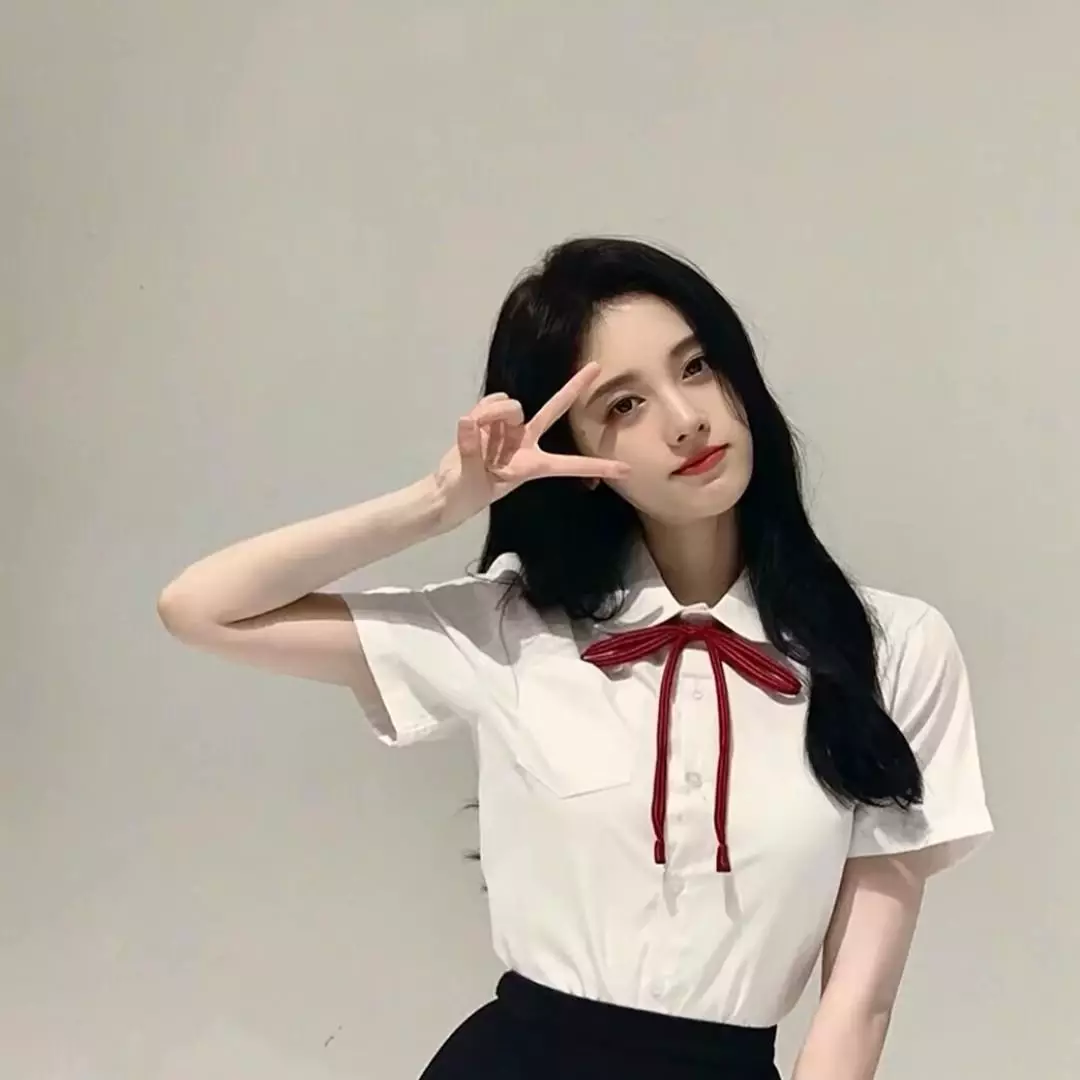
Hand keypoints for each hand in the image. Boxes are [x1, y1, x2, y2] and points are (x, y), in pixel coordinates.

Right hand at [433, 362, 629, 526]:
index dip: (597, 466)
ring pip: (510, 405)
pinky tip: (472, 426)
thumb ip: (470, 450)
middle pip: (555, 409)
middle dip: (574, 387)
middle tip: (597, 367)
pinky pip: (491, 403)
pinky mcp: (490, 420)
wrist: (448, 490)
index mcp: (532, 465)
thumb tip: (468, 421)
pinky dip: (481, 411)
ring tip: (476, 434)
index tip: (626, 470)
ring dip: (491, 414)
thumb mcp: (469, 481)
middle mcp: (526, 442)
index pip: (569, 464)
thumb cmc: (465, 495)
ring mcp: (510, 429)